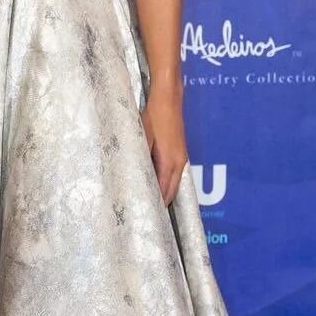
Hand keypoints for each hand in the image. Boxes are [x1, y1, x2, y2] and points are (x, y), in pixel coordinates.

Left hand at [140, 89, 187, 204]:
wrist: (169, 99)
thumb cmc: (154, 117)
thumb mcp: (142, 138)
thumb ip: (140, 158)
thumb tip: (134, 177)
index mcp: (169, 162)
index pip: (164, 192)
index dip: (156, 205)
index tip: (146, 216)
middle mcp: (179, 163)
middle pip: (172, 192)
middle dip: (162, 204)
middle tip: (148, 215)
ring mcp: (181, 158)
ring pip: (174, 184)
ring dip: (165, 194)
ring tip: (151, 204)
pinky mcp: (180, 152)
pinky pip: (174, 175)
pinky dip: (167, 184)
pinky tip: (157, 185)